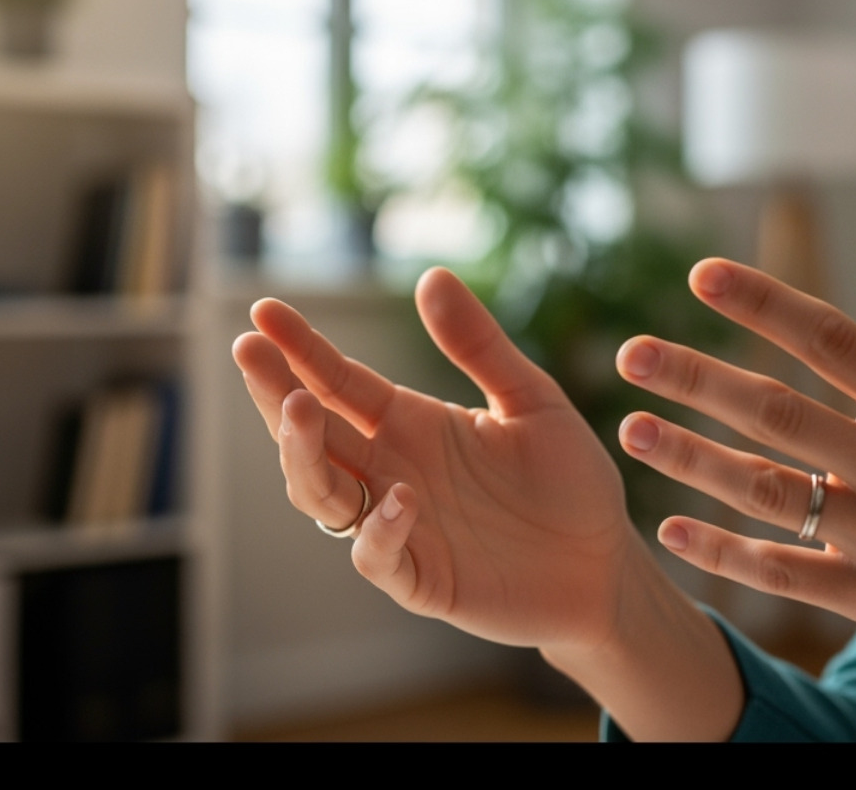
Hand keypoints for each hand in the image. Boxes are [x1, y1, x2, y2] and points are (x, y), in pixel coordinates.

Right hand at [233, 267, 636, 650]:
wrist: (606, 563)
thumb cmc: (568, 481)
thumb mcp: (531, 398)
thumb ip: (479, 345)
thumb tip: (432, 275)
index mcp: (408, 423)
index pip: (337, 381)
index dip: (299, 348)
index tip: (262, 311)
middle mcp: (390, 470)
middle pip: (311, 432)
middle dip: (275, 393)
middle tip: (250, 353)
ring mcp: (399, 526)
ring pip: (323, 493)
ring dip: (304, 455)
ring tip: (301, 410)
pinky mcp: (423, 579)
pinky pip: (378, 557)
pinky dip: (380, 530)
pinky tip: (401, 498)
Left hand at [613, 230, 855, 693]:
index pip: (834, 340)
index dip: (764, 303)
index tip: (699, 275)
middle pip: (779, 412)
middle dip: (697, 378)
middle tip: (629, 352)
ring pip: (767, 492)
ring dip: (691, 459)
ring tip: (631, 429)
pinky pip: (784, 574)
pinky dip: (724, 554)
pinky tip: (669, 529)